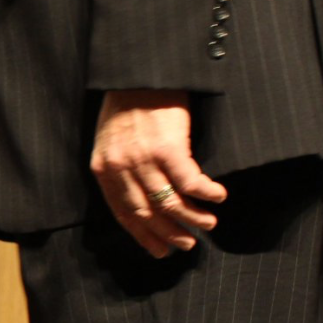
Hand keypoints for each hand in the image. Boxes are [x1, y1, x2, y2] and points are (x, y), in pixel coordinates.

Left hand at [89, 89, 228, 257]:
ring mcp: (144, 158)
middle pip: (147, 213)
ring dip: (193, 218)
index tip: (160, 251)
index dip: (143, 235)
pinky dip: (207, 193)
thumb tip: (142, 199)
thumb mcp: (111, 140)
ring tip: (208, 224)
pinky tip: (219, 196)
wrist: (140, 71)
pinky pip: (191, 182)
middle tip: (188, 244)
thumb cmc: (129, 103)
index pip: (123, 213)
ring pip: (170, 203)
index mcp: (103, 168)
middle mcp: (120, 167)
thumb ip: (120, 169)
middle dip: (169, 234)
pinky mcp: (169, 147)